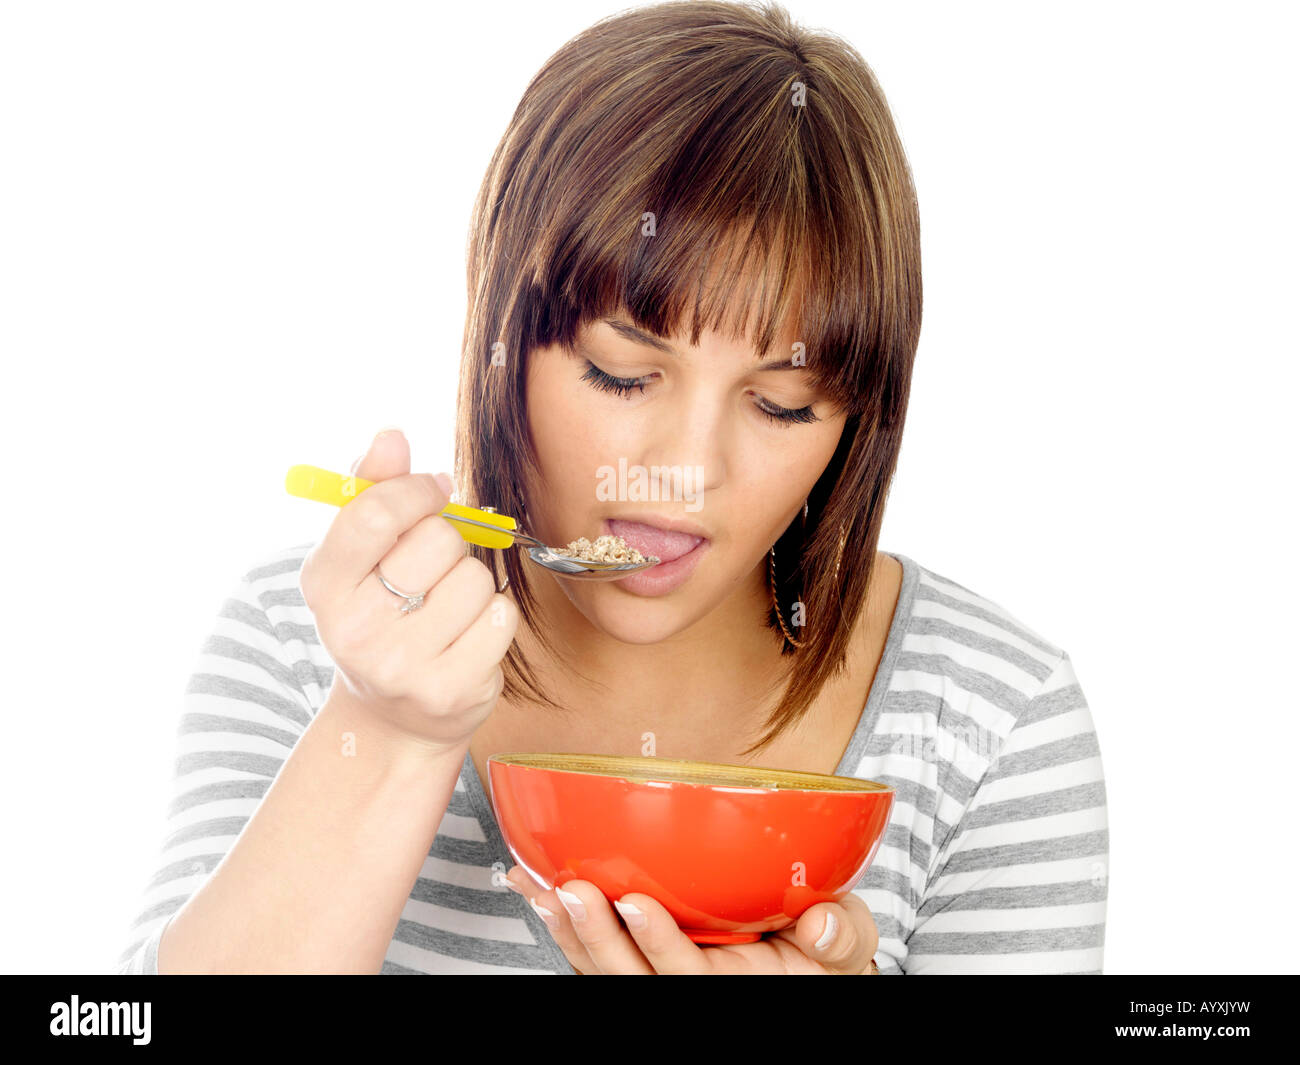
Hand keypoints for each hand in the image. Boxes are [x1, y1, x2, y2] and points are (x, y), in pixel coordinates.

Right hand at [299, 427, 518, 751]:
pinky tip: (470, 636)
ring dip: (474, 585)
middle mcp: (352, 630)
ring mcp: (400, 666)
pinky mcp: (449, 691)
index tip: (434, 492)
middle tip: (436, 567)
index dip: (417, 491)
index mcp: (322, 585)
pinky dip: (496, 619)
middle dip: (450, 542)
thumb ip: (372, 489)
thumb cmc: (381, 614)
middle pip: (437, 541)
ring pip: (476, 579)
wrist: (392, 716)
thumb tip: (391, 435)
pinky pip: (502, 618)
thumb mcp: (360, 556)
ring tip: (449, 610)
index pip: (374, 513)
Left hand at [504, 866, 880, 973]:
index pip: (692, 979)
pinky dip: (560, 923)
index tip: (636, 903)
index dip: (661, 945)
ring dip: (568, 932)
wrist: (807, 962)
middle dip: (597, 939)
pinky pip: (589, 954)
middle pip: (632, 980)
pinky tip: (534, 887)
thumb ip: (843, 935)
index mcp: (741, 988)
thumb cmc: (823, 950)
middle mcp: (690, 990)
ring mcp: (657, 977)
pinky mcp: (635, 963)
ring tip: (541, 888)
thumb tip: (822, 925)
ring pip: (601, 970)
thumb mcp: (847, 944)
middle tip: (572, 891)